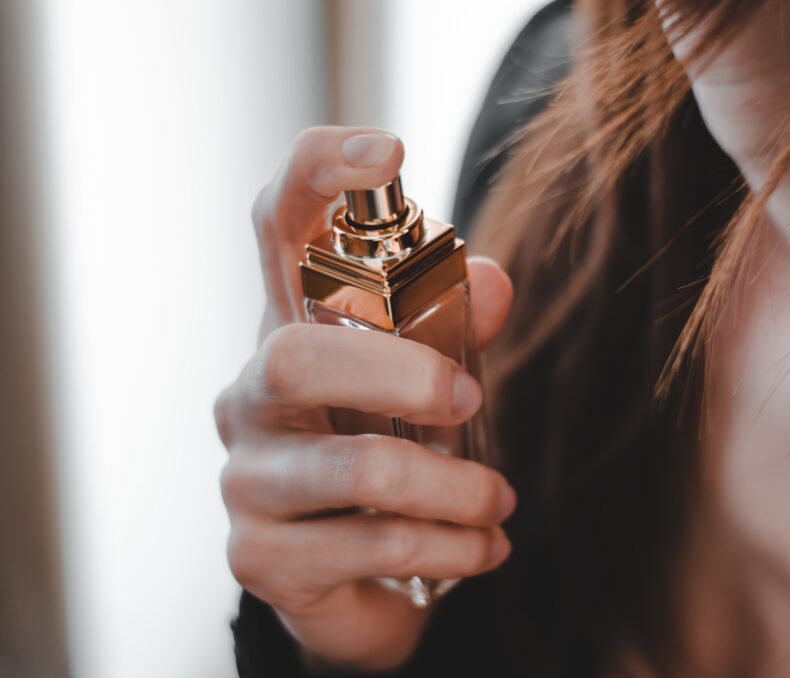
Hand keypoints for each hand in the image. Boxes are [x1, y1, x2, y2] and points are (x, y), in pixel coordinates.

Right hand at [214, 127, 515, 670]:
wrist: (353, 576)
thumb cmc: (389, 453)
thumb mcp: (426, 382)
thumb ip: (459, 328)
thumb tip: (498, 279)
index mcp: (291, 327)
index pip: (274, 227)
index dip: (318, 174)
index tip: (389, 150)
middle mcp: (250, 393)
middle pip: (293, 357)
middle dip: (404, 376)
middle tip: (472, 401)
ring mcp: (246, 476)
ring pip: (353, 469)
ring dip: (455, 488)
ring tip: (500, 505)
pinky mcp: (260, 555)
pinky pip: (372, 546)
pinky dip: (452, 547)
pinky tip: (483, 549)